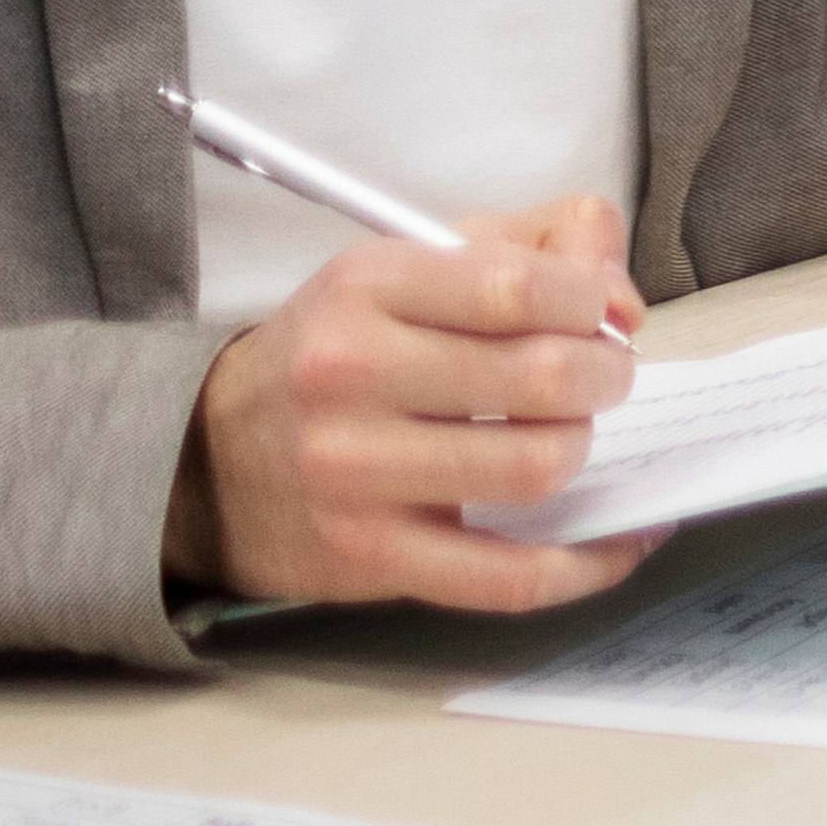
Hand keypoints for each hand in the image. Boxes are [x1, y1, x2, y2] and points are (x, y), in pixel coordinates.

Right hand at [174, 194, 650, 612]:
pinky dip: (587, 562)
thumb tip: (622, 300)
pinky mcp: (368, 557)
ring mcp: (354, 474)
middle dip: (606, 376)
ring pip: (537, 467)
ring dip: (581, 450)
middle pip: (545, 377)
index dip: (593, 302)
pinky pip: (510, 576)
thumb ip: (535, 248)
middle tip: (604, 378)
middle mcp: (350, 376)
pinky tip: (623, 539)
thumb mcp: (410, 268)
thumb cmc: (335, 355)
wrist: (203, 460)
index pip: (520, 287)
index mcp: (366, 288)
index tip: (606, 317)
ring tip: (566, 435)